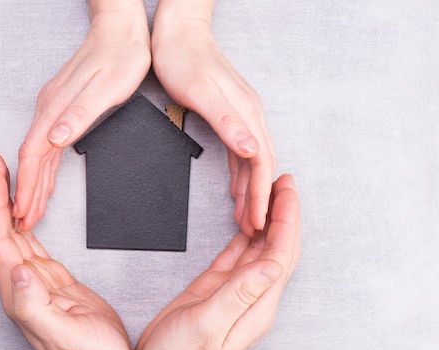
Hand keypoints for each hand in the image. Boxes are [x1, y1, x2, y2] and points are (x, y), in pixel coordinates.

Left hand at [0, 153, 132, 349]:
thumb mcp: (63, 334)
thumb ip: (35, 305)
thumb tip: (17, 270)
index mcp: (18, 293)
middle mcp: (20, 285)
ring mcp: (34, 282)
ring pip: (10, 234)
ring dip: (3, 203)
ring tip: (5, 176)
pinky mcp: (51, 281)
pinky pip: (29, 243)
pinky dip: (22, 221)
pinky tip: (23, 210)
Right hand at [13, 0, 150, 230]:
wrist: (121, 30)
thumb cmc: (119, 57)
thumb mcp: (106, 88)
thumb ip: (79, 115)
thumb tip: (55, 139)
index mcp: (56, 108)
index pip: (33, 155)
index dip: (26, 186)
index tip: (21, 211)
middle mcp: (49, 109)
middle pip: (31, 159)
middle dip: (26, 192)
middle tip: (23, 220)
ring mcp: (54, 108)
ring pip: (38, 154)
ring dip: (33, 183)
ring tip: (30, 208)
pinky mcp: (62, 108)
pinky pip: (48, 145)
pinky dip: (44, 167)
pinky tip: (45, 179)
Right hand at [132, 175, 300, 349]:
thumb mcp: (208, 325)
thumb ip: (239, 294)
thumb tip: (270, 263)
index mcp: (256, 307)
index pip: (281, 255)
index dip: (287, 220)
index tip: (286, 191)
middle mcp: (251, 299)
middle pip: (277, 248)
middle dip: (284, 214)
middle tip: (284, 183)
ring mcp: (234, 294)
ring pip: (258, 250)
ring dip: (267, 222)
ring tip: (270, 195)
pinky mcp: (215, 292)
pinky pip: (236, 258)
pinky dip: (243, 237)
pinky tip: (246, 224)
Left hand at [151, 0, 276, 235]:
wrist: (178, 32)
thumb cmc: (184, 59)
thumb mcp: (203, 93)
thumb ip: (228, 123)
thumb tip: (252, 150)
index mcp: (247, 113)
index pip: (261, 163)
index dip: (261, 195)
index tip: (259, 221)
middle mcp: (250, 115)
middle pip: (261, 166)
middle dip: (259, 200)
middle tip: (254, 229)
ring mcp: (241, 115)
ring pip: (252, 162)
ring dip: (250, 191)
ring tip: (246, 218)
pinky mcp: (230, 115)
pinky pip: (240, 153)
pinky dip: (240, 176)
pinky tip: (236, 189)